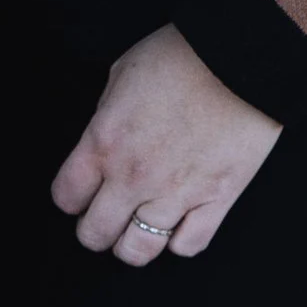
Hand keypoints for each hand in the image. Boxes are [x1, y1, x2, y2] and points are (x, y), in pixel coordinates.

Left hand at [51, 24, 280, 263]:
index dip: (70, 197)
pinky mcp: (215, 202)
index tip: (80, 192)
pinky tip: (177, 223)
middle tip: (105, 215)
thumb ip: (106, 115)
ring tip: (137, 227)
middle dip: (94, 228)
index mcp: (105, 141)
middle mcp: (134, 176)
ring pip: (137, 252)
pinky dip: (178, 241)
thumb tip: (103, 140)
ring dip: (131, 244)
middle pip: (95, 234)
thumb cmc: (179, 55)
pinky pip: (187, 246)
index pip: (66, 196)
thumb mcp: (123, 73)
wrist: (239, 57)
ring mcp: (175, 194)